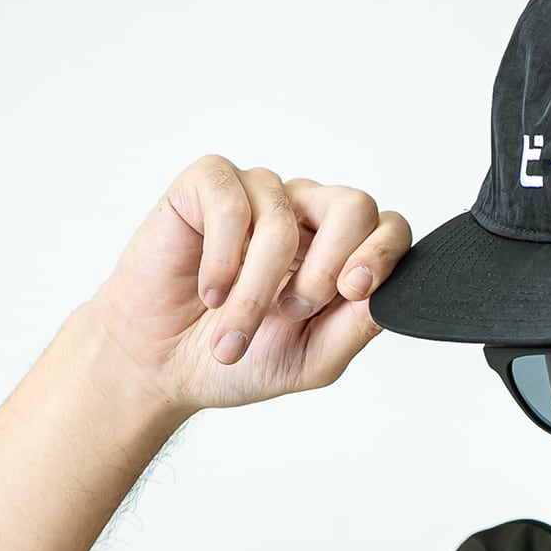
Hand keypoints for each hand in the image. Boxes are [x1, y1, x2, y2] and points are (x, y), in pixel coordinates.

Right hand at [87, 154, 411, 412]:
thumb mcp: (312, 359)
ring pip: (284, 219)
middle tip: (295, 310)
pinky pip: (232, 205)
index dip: (382, 254)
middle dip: (329, 266)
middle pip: (354, 206)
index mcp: (341, 254)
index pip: (389, 229)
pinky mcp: (209, 185)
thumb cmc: (240, 358)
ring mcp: (260, 195)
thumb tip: (386, 292)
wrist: (161, 366)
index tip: (353, 290)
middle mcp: (307, 216)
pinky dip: (223, 258)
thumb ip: (357, 326)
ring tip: (233, 333)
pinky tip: (210, 292)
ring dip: (258, 290)